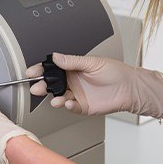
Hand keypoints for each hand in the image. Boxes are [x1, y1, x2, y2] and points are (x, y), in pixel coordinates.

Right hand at [26, 53, 162, 116]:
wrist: (130, 89)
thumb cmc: (116, 72)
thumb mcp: (92, 63)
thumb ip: (72, 61)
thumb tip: (56, 57)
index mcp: (73, 68)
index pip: (53, 68)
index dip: (41, 70)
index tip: (32, 71)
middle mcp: (73, 81)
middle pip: (52, 84)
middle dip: (42, 86)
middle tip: (36, 88)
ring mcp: (77, 94)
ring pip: (59, 96)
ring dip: (54, 97)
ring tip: (54, 98)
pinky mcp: (83, 106)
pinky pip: (71, 106)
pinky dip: (67, 105)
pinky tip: (68, 102)